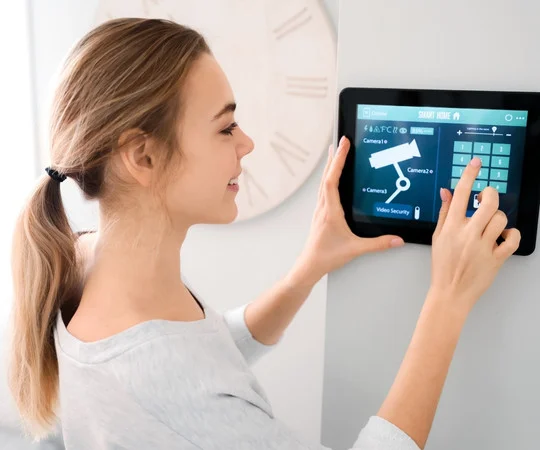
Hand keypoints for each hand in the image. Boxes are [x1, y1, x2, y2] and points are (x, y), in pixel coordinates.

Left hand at [291, 136, 403, 285]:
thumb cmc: (326, 256)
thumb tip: (397, 239)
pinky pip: (323, 191)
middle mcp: (323, 207)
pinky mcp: (320, 215)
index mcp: (330, 211)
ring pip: (323, 183)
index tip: (343, 145)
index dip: (338, 161)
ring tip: (335, 153)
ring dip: (330, 167)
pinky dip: (328, 179)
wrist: (309, 265)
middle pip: (326, 176)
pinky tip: (331, 179)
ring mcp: (320, 210)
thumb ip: (378, 244)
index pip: (332, 180)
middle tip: (340, 141)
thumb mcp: (355, 249)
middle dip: (334, 157)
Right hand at [430, 157, 520, 312]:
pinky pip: (512, 239)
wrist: (450, 293)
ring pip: (500, 219)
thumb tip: (447, 192)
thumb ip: (444, 213)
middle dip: (491, 195)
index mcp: (450, 228)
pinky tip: (504, 236)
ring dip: (498, 218)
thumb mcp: (437, 237)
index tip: (476, 162)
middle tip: (487, 198)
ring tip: (492, 225)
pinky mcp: (496, 258)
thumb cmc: (443, 265)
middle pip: (488, 203)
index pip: (460, 195)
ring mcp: (482, 247)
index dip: (470, 175)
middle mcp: (467, 235)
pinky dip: (512, 235)